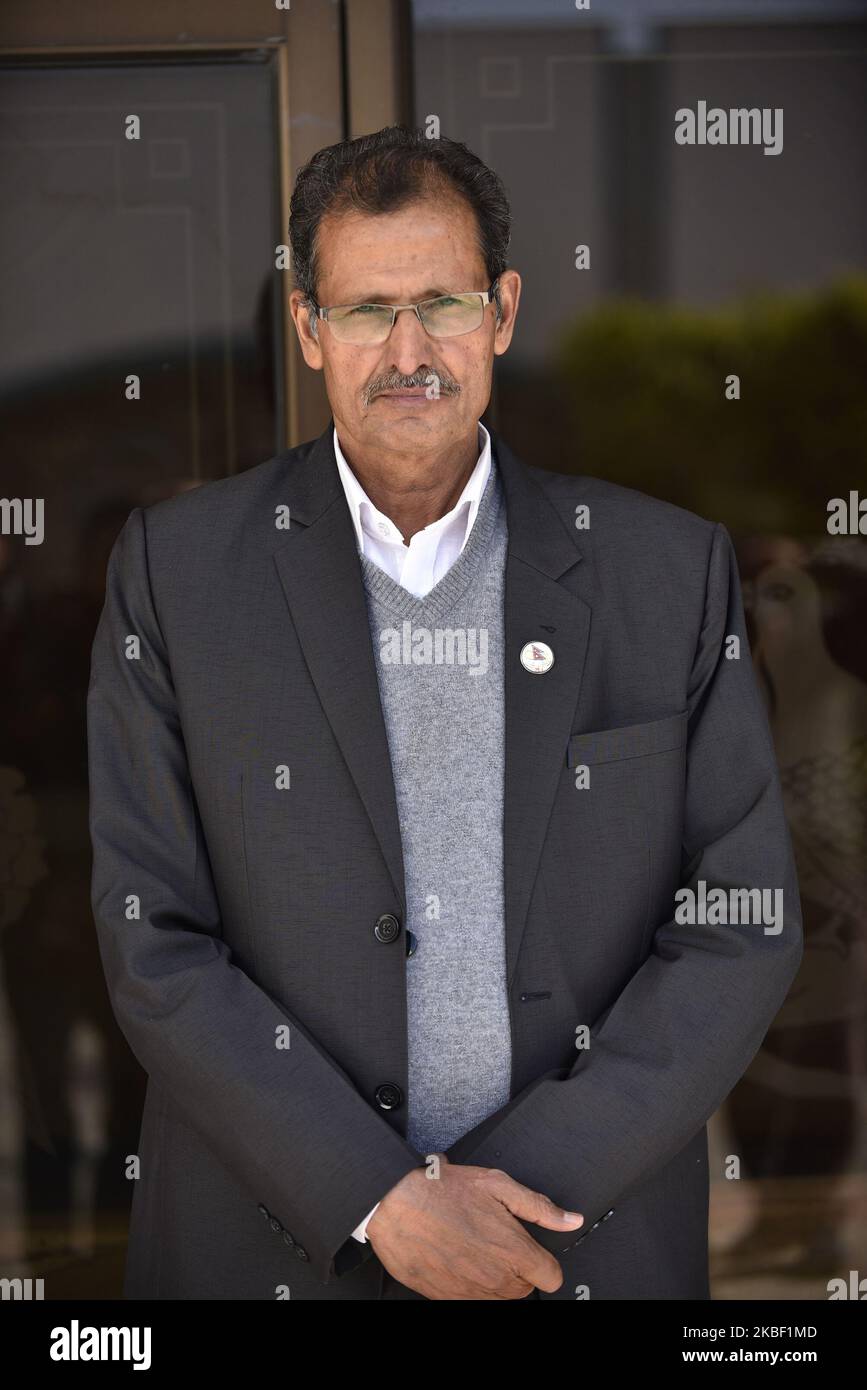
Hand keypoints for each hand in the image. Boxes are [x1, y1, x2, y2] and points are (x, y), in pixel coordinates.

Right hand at [366, 1154, 582, 1298]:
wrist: (395, 1205)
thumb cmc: (443, 1190)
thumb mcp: (496, 1184)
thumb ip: (538, 1207)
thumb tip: (571, 1220)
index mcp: (513, 1251)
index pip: (552, 1277)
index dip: (544, 1261)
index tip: (531, 1250)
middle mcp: (496, 1278)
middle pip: (526, 1289)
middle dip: (518, 1268)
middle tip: (496, 1241)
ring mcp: (472, 1292)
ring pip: (500, 1297)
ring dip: (495, 1278)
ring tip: (475, 1248)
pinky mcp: (449, 1299)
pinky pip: (473, 1301)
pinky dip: (471, 1286)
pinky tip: (459, 1260)